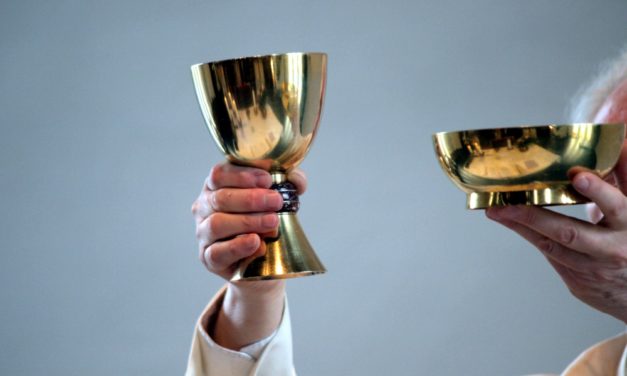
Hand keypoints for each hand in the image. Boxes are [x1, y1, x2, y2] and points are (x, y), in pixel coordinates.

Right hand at [191, 162, 306, 281]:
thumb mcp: (277, 199)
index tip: (267, 179)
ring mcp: (203, 233)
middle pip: (220, 198)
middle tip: (276, 201)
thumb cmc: (265, 223)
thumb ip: (288, 184)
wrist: (264, 263)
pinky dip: (237, 246)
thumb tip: (296, 179)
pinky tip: (256, 242)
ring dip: (247, 221)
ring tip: (272, 221)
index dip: (242, 175)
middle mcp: (204, 208)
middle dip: (251, 198)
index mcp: (216, 187)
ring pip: (217, 224)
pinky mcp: (208, 258)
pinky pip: (217, 252)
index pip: (219, 174)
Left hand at [486, 140, 626, 322]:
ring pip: (552, 246)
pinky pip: (550, 255)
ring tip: (496, 211)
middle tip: (505, 204)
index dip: (598, 192)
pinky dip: (530, 237)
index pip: (616, 206)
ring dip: (521, 227)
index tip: (578, 176)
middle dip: (534, 217)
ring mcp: (593, 270)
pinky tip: (511, 222)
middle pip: (570, 233)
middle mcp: (613, 250)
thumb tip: (621, 141)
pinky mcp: (578, 282)